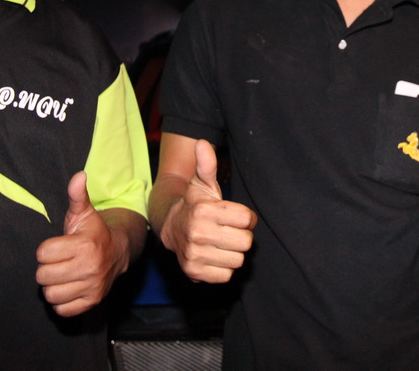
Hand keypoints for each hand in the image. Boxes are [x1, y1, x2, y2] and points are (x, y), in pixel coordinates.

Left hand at [36, 172, 127, 316]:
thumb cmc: (93, 232)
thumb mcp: (84, 213)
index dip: (46, 249)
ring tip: (62, 275)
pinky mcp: (92, 302)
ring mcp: (92, 287)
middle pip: (43, 276)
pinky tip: (68, 287)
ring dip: (52, 286)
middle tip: (59, 262)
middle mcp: (90, 267)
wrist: (119, 253)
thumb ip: (77, 195)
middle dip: (47, 268)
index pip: (43, 254)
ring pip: (51, 295)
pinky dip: (61, 301)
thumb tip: (78, 175)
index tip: (58, 246)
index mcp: (84, 245)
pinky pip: (62, 309)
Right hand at [160, 140, 256, 282]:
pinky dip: (223, 268)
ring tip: (220, 243)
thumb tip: (202, 142)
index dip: (245, 217)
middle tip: (228, 231)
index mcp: (203, 211)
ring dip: (232, 252)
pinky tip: (214, 256)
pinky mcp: (195, 273)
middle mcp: (197, 233)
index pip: (247, 219)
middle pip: (246, 242)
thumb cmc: (195, 204)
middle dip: (240, 236)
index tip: (234, 216)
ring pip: (238, 260)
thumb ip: (207, 165)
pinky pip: (227, 275)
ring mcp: (195, 255)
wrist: (171, 228)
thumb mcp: (201, 184)